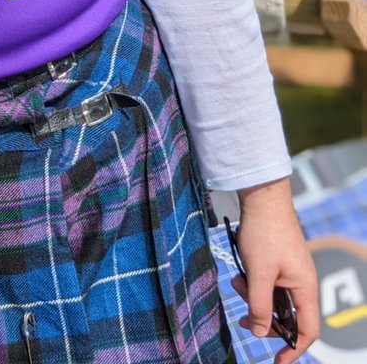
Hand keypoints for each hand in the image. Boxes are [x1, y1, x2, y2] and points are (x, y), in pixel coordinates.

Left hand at [234, 179, 319, 363]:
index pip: (307, 330)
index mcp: (305, 287)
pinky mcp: (278, 262)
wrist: (261, 196)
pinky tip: (240, 272)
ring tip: (238, 281)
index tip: (276, 361)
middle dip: (264, 318)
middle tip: (243, 319)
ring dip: (254, 297)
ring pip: (273, 299)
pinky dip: (253, 283)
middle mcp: (302, 282)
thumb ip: (259, 306)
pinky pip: (267, 283)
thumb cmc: (264, 232)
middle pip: (287, 316)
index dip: (294, 348)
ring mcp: (290, 271)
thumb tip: (259, 333)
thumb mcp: (258, 273)